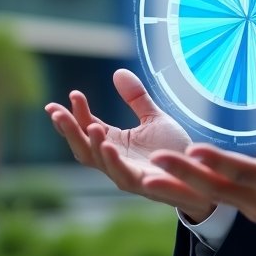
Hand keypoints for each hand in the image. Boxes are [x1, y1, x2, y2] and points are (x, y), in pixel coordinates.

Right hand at [45, 68, 214, 220]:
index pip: (88, 127)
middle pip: (83, 146)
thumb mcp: (154, 118)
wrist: (199, 172)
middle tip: (56, 112)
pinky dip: (112, 161)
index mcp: (114, 143)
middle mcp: (114, 160)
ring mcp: (125, 173)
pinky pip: (122, 174)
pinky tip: (107, 145)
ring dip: (90, 144)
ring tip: (89, 125)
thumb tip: (118, 72)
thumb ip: (136, 98)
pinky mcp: (142, 184)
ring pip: (98, 161)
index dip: (77, 113)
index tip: (72, 94)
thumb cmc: (173, 149)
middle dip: (68, 130)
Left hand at [146, 99, 255, 250]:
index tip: (191, 148)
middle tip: (153, 160)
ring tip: (148, 176)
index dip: (217, 160)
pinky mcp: (254, 211)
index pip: (244, 170)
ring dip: (182, 186)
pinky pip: (221, 200)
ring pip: (215, 197)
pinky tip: (173, 182)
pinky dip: (196, 192)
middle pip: (219, 187)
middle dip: (184, 174)